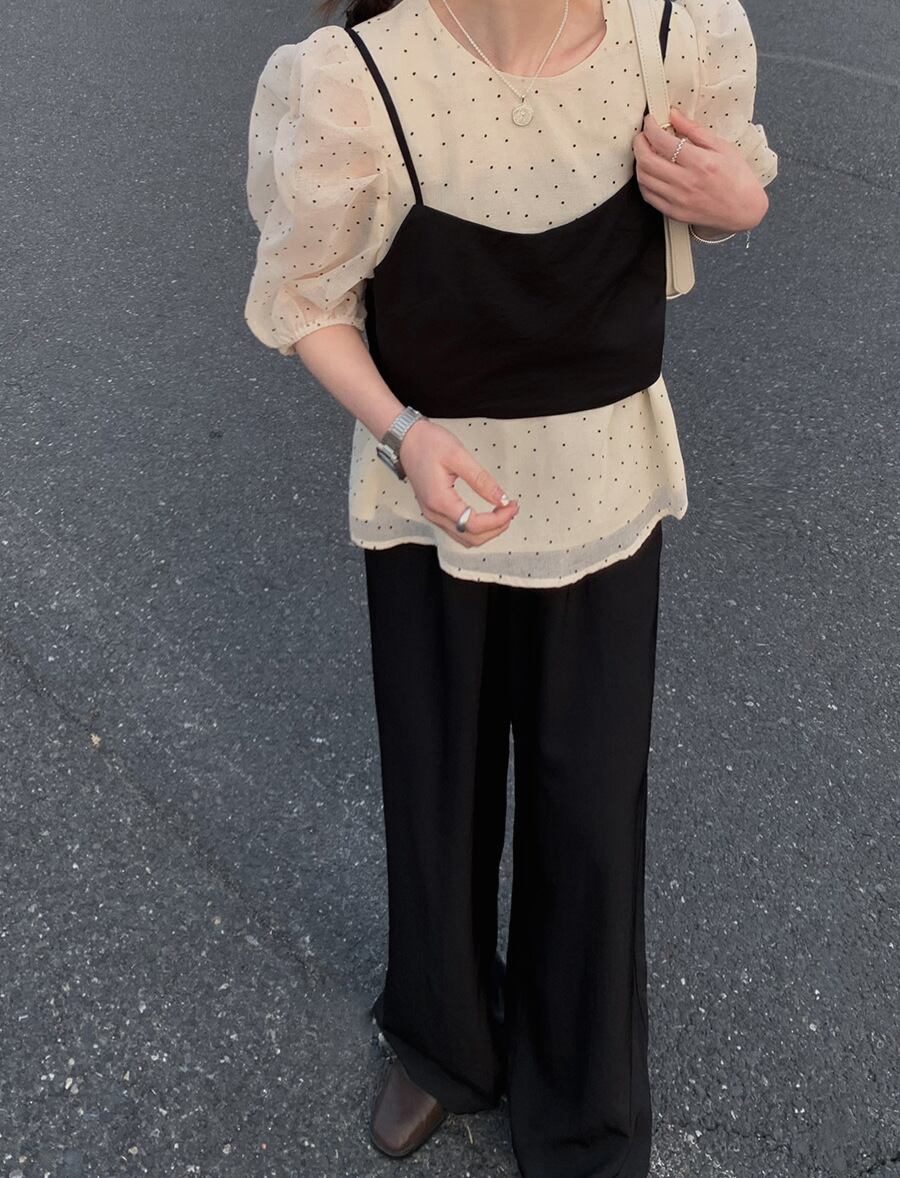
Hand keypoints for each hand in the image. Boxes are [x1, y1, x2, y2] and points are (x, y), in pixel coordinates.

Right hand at [398, 419, 518, 547]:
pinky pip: (458, 531)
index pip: (474, 525)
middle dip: (496, 527)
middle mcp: (434, 513)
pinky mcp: (434, 511)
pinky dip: (476, 528)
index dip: (498, 520)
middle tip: (511, 509)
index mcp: (439, 501)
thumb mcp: (458, 456)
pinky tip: (488, 515)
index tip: (512, 506)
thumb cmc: (427, 443)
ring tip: (502, 512)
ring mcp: (432, 514)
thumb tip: (502, 499)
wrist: (405, 439)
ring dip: (487, 530)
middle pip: (471, 538)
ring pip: (465, 538)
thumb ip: (481, 480)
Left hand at [632, 107, 768, 232]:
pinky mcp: (674, 212)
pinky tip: (651, 173)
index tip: (650, 121)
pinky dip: (644, 181)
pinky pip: (648, 196)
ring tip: (647, 153)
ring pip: (644, 178)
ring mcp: (678, 200)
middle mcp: (686, 182)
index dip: (650, 128)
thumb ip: (694, 130)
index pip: (662, 141)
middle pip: (647, 160)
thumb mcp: (722, 147)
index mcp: (699, 162)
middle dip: (639, 144)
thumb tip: (673, 115)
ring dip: (639, 162)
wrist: (744, 210)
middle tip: (642, 136)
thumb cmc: (737, 176)